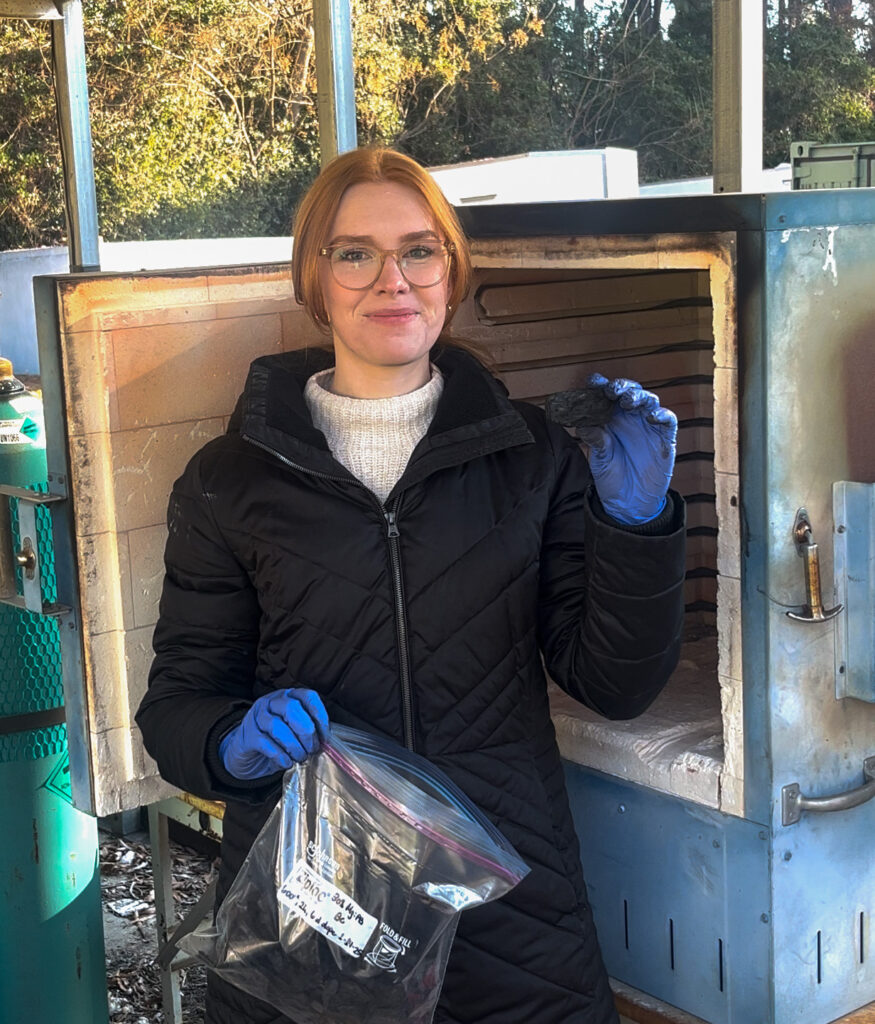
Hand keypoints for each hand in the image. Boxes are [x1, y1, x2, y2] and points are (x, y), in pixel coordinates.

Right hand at [219, 688, 329, 779]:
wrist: (247, 755)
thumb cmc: (275, 741)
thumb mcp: (294, 732)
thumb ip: (308, 732)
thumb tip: (324, 741)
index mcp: (288, 697)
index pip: (308, 697)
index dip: (320, 716)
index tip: (325, 737)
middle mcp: (271, 702)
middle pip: (292, 708)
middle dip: (306, 731)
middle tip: (312, 749)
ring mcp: (257, 717)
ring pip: (277, 725)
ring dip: (293, 745)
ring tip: (300, 757)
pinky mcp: (247, 735)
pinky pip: (264, 742)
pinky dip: (279, 755)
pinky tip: (286, 763)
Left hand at [574, 374, 676, 524]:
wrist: (628, 502)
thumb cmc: (611, 477)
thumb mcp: (598, 458)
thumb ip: (594, 439)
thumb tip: (583, 422)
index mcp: (611, 419)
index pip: (606, 396)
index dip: (601, 386)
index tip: (592, 382)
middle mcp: (630, 418)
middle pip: (629, 392)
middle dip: (621, 387)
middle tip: (611, 391)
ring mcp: (648, 426)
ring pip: (649, 400)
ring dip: (639, 396)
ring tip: (628, 401)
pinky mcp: (665, 438)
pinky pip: (668, 420)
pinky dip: (661, 414)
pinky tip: (651, 417)